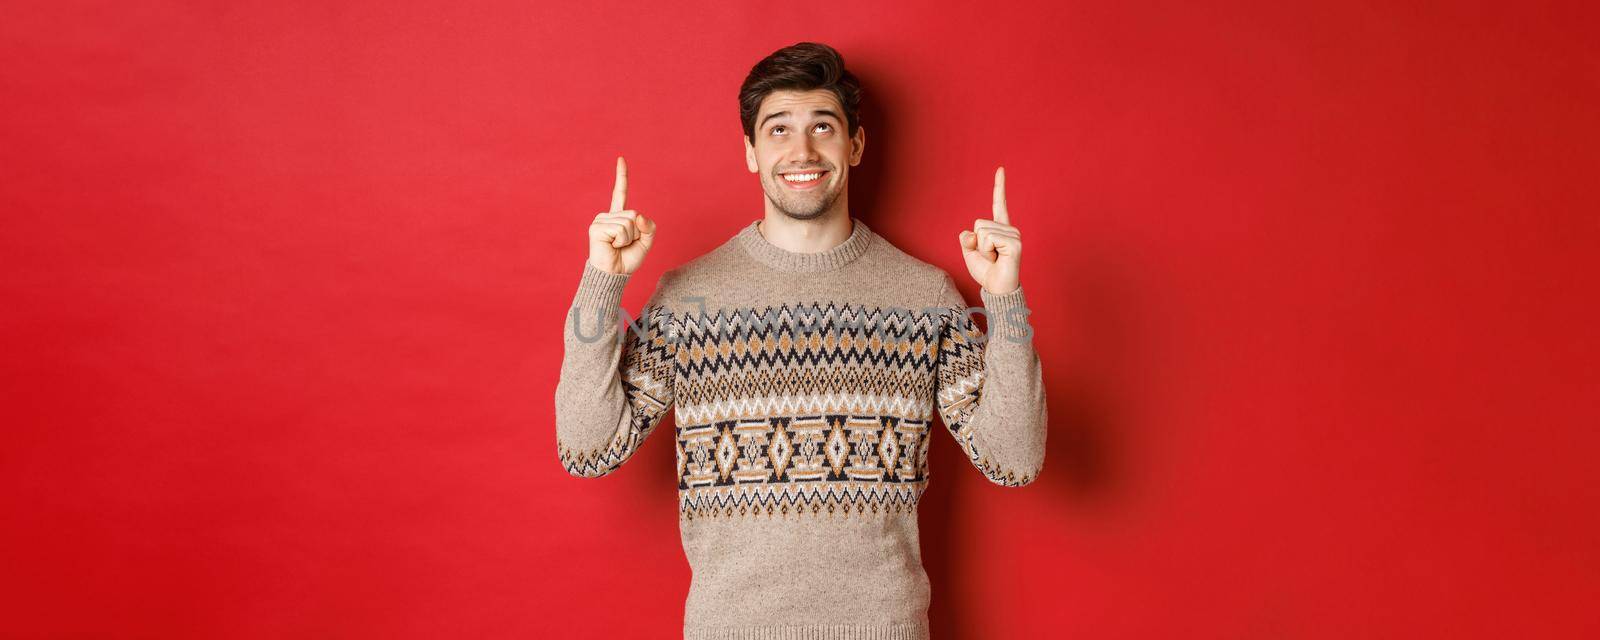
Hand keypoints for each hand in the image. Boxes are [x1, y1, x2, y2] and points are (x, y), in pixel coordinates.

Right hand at [588, 156, 656, 274]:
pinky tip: (612, 246)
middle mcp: (607, 216)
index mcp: (618, 216)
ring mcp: (600, 221)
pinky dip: (622, 241)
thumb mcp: (646, 241)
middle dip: (636, 233)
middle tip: (624, 245)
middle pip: (634, 214)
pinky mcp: (596, 228)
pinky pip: (621, 229)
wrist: (614, 274)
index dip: (622, 176)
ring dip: (629, 238)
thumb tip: (638, 215)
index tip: (620, 159)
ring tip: (618, 246)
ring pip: (629, 222)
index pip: (620, 192)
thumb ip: (649, 226)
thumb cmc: (627, 259)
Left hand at [958, 166, 1021, 294]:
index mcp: (999, 228)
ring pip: (982, 231)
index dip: (999, 186)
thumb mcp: (970, 252)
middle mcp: (1009, 229)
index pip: (999, 204)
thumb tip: (971, 232)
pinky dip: (987, 251)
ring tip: (994, 259)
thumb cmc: (986, 271)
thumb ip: (967, 239)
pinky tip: (998, 259)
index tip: (1000, 169)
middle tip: (989, 256)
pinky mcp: (1015, 243)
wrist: (996, 288)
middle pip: (979, 223)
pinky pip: (989, 238)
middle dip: (978, 243)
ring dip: (983, 249)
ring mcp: (1014, 235)